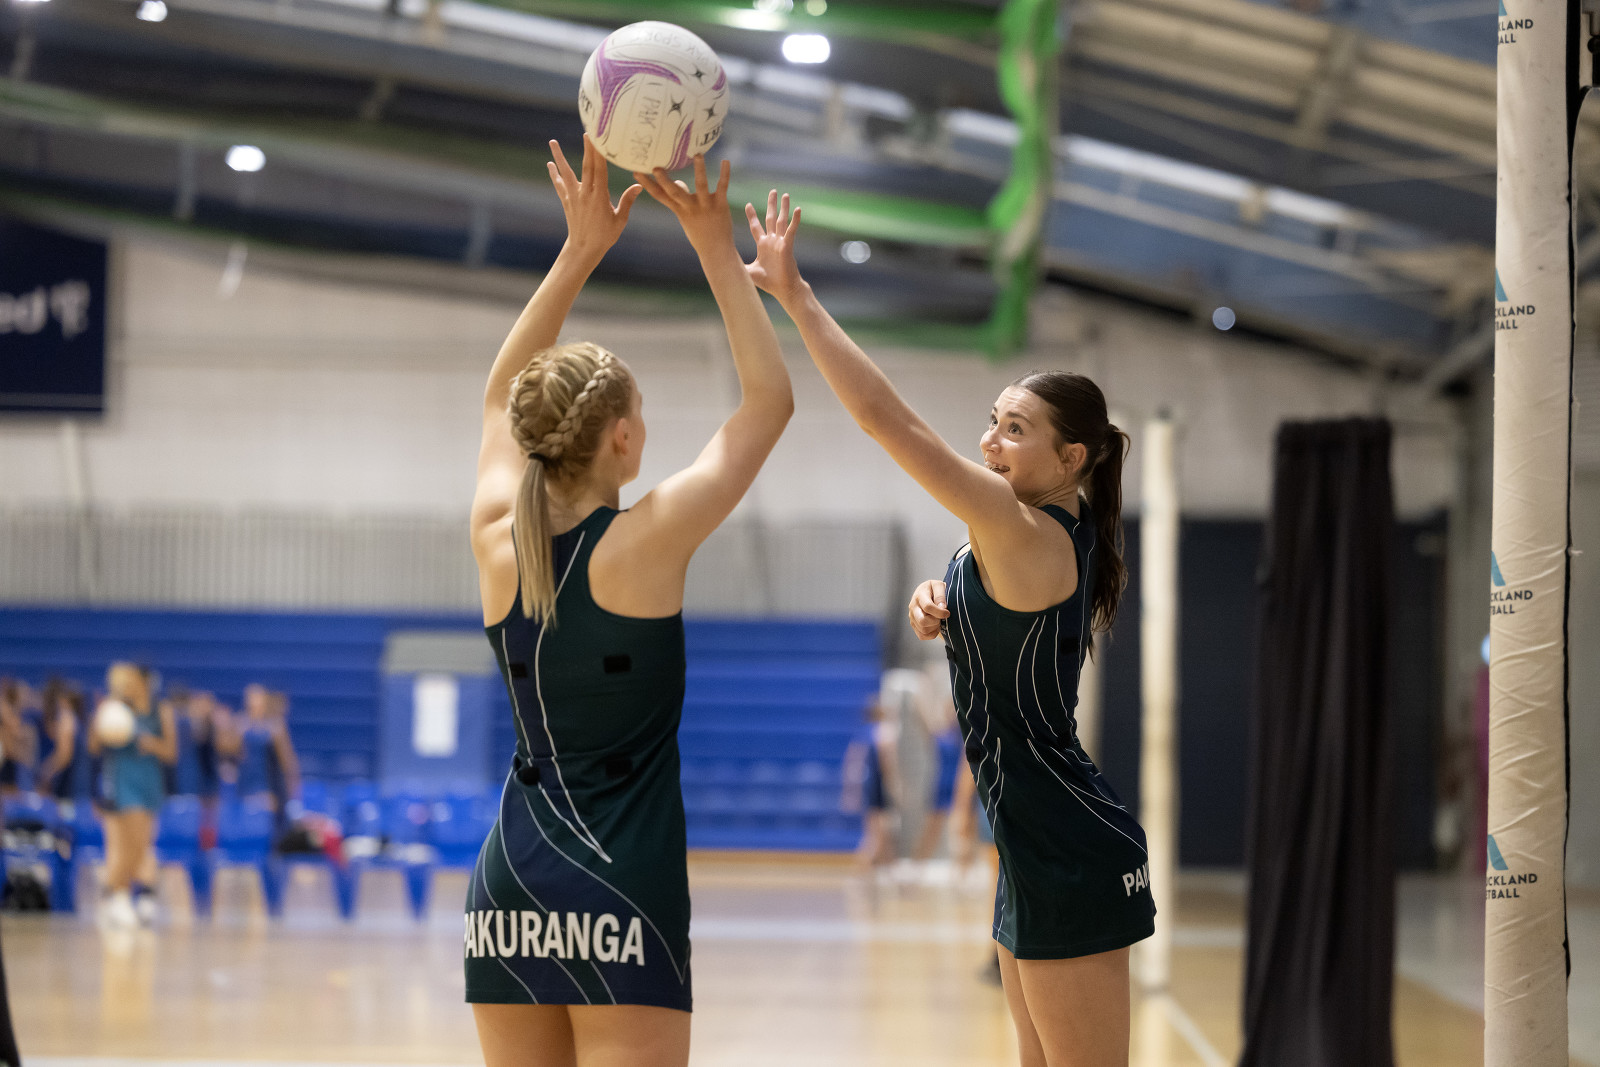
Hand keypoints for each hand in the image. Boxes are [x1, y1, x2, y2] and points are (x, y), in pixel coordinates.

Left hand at [547, 136, 641, 260]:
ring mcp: (574, 197)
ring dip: (559, 157)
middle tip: (585, 131)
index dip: (599, 153)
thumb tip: (639, 185)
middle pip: (586, 166)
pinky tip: (550, 165)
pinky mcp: (567, 202)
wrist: (584, 249)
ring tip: (552, 142)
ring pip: (566, 173)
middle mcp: (585, 194)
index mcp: (599, 197)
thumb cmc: (605, 236)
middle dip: (586, 148)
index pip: (600, 170)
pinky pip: (559, 185)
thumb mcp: (620, 220)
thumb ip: (628, 201)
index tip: (599, 139)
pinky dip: (555, 175)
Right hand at [634, 155, 735, 255]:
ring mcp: (705, 206)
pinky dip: (724, 174)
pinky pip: (722, 187)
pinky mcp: (720, 206)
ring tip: (698, 154)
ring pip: (701, 186)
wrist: (716, 251)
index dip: (647, 184)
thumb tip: (676, 181)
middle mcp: (690, 207)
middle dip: (665, 180)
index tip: (636, 171)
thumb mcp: (685, 216)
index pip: (659, 195)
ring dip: (699, 170)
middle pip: (675, 192)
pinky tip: (725, 161)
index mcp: (679, 210)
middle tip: (656, 167)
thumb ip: (679, 199)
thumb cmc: (699, 232)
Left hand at [744, 190, 804, 302]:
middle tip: (772, 191)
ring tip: (785, 194)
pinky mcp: (788, 245)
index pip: (756, 227)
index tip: (748, 204)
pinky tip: (798, 209)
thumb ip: (738, 264)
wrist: (783, 289)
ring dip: (784, 207)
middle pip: (771, 218)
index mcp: (763, 245)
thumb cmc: (768, 282)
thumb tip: (722, 264)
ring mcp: (781, 242)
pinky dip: (795, 220)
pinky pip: (791, 230)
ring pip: (782, 220)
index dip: (752, 216)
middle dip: (771, 204)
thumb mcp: (748, 271)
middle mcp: (772, 240)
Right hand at [908, 580, 948, 639]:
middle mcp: (913, 607)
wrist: (927, 592)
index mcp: (919, 596)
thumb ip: (940, 595)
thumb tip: (942, 607)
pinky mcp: (913, 625)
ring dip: (934, 627)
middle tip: (941, 617)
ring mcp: (912, 617)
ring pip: (923, 630)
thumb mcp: (939, 585)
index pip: (928, 607)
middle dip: (936, 621)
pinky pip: (922, 636)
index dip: (940, 612)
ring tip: (938, 620)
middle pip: (923, 621)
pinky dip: (931, 634)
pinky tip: (935, 626)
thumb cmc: (934, 589)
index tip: (947, 613)